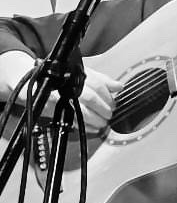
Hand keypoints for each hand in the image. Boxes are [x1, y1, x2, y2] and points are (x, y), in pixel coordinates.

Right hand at [0, 50, 121, 131]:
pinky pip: (72, 121)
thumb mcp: (82, 74)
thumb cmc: (60, 79)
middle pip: (90, 97)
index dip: (107, 95)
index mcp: (75, 73)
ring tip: (103, 122)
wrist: (31, 83)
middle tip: (109, 113)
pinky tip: (93, 128)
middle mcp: (66, 84)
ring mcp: (58, 97)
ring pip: (82, 110)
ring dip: (96, 119)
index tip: (114, 102)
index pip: (96, 83)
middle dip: (103, 107)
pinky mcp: (52, 110)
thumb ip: (102, 80)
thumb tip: (119, 86)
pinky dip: (86, 126)